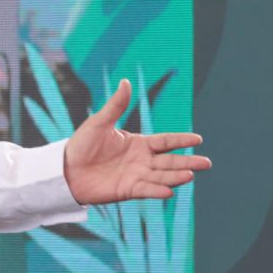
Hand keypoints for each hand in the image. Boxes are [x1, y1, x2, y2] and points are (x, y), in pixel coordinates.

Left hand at [63, 79, 208, 204]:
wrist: (65, 169)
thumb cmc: (81, 145)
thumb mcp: (99, 122)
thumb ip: (116, 105)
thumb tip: (126, 81)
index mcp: (137, 143)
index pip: (165, 141)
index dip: (181, 140)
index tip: (198, 139)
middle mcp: (141, 160)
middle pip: (169, 161)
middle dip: (188, 162)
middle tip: (207, 163)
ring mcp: (136, 176)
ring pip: (161, 176)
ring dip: (175, 176)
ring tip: (191, 175)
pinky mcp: (127, 190)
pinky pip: (146, 190)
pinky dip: (157, 190)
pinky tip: (170, 190)